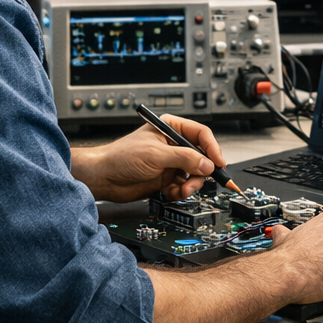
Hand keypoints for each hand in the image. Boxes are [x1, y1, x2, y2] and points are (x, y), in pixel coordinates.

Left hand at [71, 115, 228, 203]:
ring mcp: (171, 163)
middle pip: (202, 157)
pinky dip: (180, 192)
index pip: (201, 135)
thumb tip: (207, 164)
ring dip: (191, 185)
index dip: (212, 148)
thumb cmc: (121, 157)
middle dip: (200, 172)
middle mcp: (174, 145)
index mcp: (172, 129)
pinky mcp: (167, 179)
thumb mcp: (156, 154)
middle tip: (196, 182)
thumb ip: (184, 158)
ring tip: (181, 190)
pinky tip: (170, 193)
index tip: (218, 163)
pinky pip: (184, 186)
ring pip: (195, 174)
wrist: (105, 178)